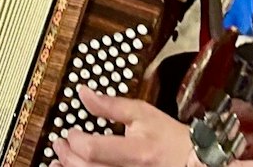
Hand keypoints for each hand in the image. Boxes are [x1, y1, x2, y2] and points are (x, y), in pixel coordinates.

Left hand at [52, 84, 192, 166]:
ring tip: (58, 161)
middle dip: (67, 155)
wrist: (193, 162)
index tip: (71, 132)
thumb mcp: (142, 113)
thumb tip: (83, 94)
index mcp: (136, 151)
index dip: (76, 140)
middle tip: (59, 144)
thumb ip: (111, 105)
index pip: (95, 149)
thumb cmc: (169, 138)